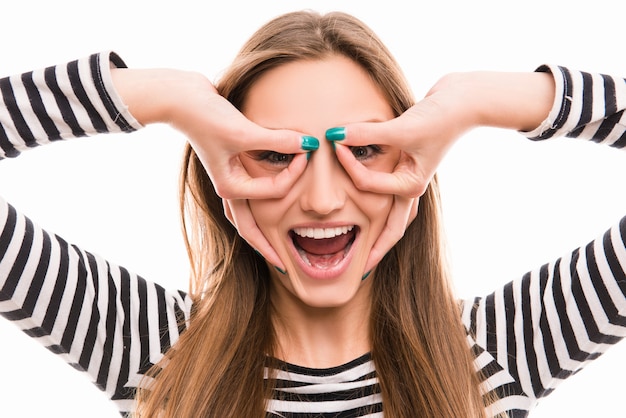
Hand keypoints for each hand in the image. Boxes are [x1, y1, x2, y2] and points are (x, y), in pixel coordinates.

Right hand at [112, 68, 318, 267]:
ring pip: (244, 214)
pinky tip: (265, 205)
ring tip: (271, 247)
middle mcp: (228, 188)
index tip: (308, 150)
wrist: (181, 99)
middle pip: (249, 227)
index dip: (295, 172)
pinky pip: (248, 192)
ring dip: (259, 230)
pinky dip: (258, 201)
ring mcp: (228, 179)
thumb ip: (277, 141)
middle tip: (283, 263)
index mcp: (231, 187)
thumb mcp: (243, 131)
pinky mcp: (230, 165)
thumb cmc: (207, 117)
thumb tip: (307, 146)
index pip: (274, 190)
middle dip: (266, 246)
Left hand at [329, 71, 554, 270]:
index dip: (347, 165)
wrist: (465, 101)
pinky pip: (389, 188)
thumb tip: (336, 136)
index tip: (333, 142)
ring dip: (380, 230)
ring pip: (393, 214)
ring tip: (366, 248)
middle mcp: (411, 187)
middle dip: (376, 248)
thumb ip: (367, 134)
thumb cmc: (440, 118)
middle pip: (392, 229)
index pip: (368, 185)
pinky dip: (378, 195)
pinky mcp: (409, 166)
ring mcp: (411, 178)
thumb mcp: (402, 129)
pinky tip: (371, 204)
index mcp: (410, 186)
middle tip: (360, 268)